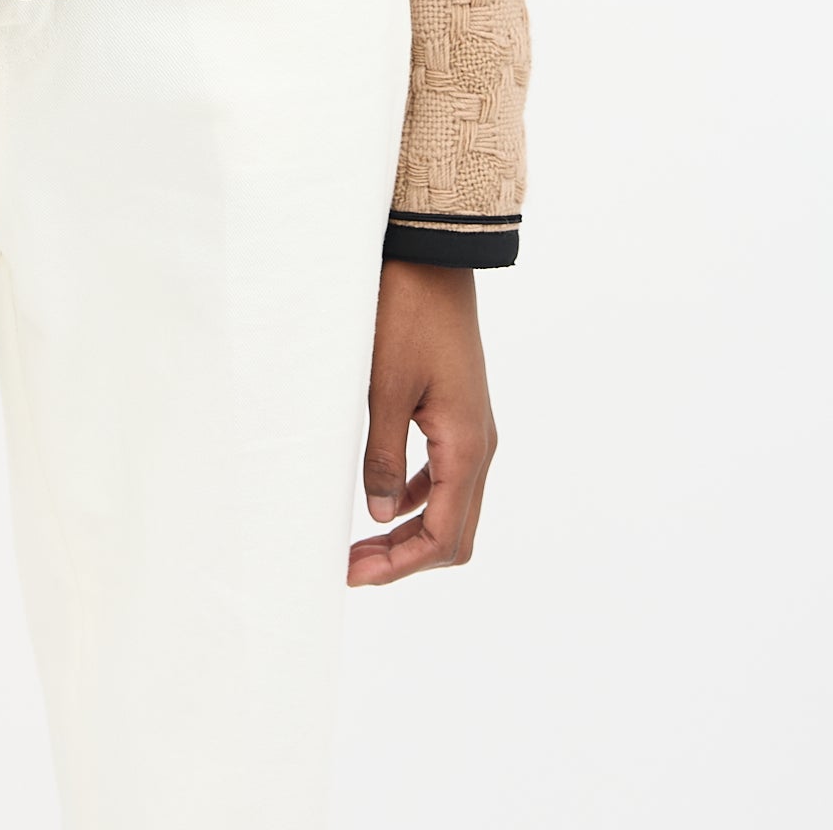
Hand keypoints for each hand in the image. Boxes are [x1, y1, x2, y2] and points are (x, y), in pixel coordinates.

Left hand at [347, 261, 498, 583]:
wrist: (432, 259)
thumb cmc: (406, 317)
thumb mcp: (384, 389)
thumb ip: (382, 458)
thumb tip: (377, 516)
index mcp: (466, 446)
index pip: (443, 536)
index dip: (401, 565)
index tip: (355, 574)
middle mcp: (479, 444)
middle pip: (453, 531)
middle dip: (406, 557)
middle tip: (353, 566)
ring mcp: (472, 428)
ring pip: (450, 505)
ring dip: (409, 530)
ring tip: (359, 541)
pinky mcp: (459, 412)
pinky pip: (443, 473)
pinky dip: (415, 496)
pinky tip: (380, 497)